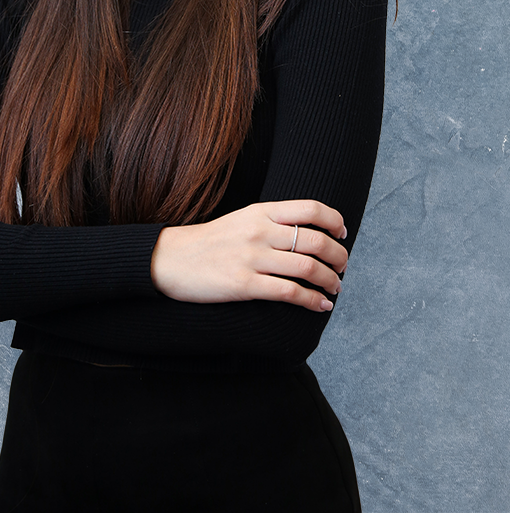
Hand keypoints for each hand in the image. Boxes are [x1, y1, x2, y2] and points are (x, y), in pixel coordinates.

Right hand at [151, 200, 346, 312]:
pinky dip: (312, 301)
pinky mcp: (244, 284)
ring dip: (330, 281)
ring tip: (335, 288)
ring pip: (308, 268)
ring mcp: (252, 258)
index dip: (334, 221)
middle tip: (342, 267)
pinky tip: (320, 305)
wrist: (170, 259)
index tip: (342, 235)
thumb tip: (308, 233)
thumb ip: (272, 222)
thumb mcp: (241, 220)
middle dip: (338, 257)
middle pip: (316, 241)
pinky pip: (289, 293)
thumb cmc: (209, 242)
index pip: (310, 209)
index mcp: (260, 212)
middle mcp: (259, 231)